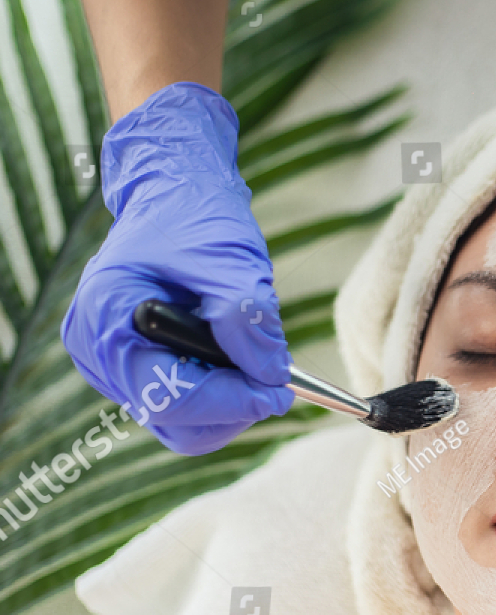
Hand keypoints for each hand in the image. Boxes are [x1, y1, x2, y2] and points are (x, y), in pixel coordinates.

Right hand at [62, 82, 291, 454]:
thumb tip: (269, 376)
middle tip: (273, 377)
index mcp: (106, 321)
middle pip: (175, 420)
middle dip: (232, 405)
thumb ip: (248, 319)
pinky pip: (182, 402)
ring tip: (250, 354)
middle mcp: (98, 352)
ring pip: (181, 420)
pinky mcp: (134, 369)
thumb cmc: (192, 217)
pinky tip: (232, 355)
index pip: (168, 396)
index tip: (279, 392)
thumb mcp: (230, 261)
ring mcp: (112, 365)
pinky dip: (217, 391)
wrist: (172, 193)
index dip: (231, 402)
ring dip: (227, 399)